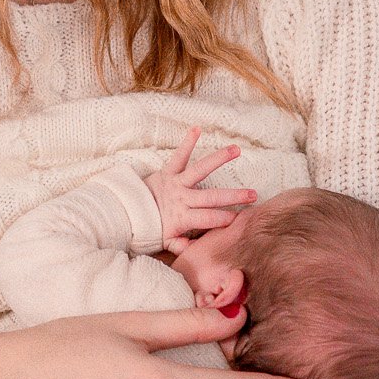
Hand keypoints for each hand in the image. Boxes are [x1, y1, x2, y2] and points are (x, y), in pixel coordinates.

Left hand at [144, 127, 256, 253]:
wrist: (125, 213)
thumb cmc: (150, 228)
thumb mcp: (165, 242)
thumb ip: (182, 246)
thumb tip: (196, 250)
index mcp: (182, 218)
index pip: (208, 219)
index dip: (224, 219)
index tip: (240, 218)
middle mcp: (181, 198)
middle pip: (211, 197)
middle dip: (233, 196)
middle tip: (252, 194)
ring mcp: (175, 183)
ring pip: (199, 170)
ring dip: (218, 159)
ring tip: (236, 149)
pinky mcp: (167, 171)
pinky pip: (178, 156)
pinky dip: (187, 142)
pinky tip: (197, 129)